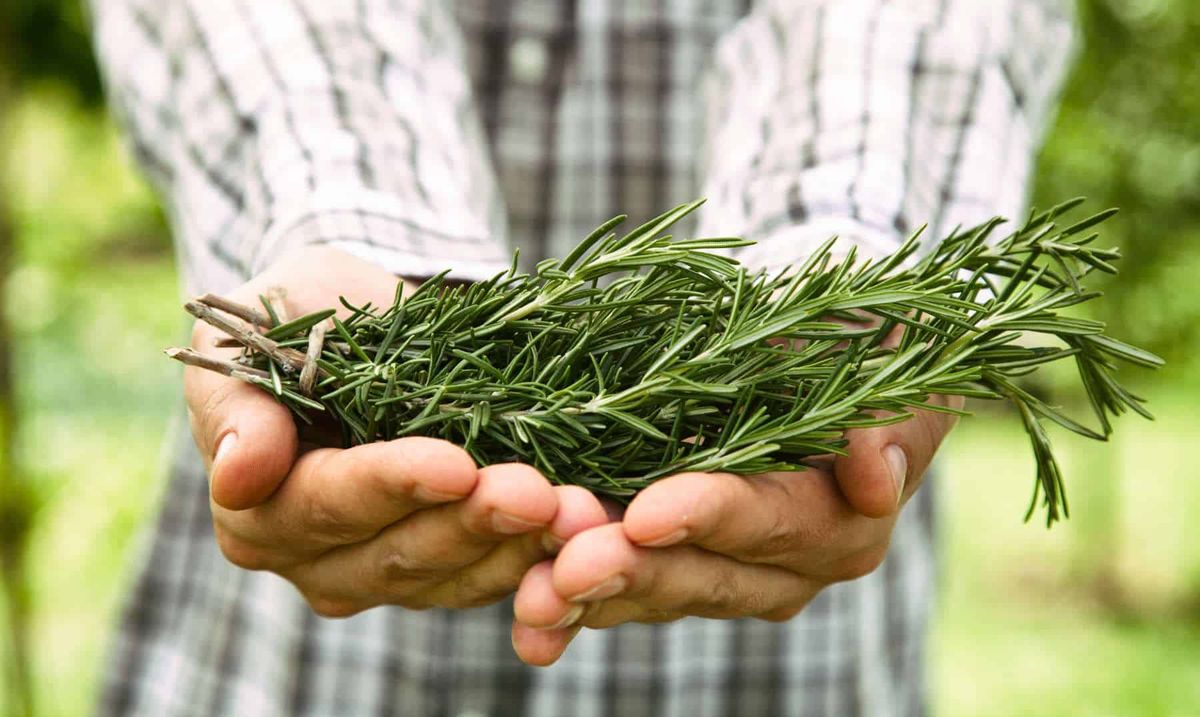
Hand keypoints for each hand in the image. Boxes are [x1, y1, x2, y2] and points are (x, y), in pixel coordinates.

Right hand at [185, 247, 608, 614]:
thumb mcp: (256, 328)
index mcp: (259, 509)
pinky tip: (590, 524)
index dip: (390, 486)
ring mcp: (385, 574)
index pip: (326, 503)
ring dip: (521, 546)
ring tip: (579, 510)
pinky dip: (544, 554)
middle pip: (397, 554)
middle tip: (539, 492)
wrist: (370, 326)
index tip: (454, 464)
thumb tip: (240, 472)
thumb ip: (238, 401)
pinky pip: (496, 576)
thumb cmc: (303, 316)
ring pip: (455, 576)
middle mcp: (316, 560)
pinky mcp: (447, 571)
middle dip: (472, 522)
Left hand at [510, 396, 960, 664]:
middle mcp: (781, 571)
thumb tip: (875, 478)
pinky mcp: (667, 567)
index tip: (647, 514)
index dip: (707, 518)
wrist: (810, 358)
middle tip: (565, 569)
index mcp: (837, 527)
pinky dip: (571, 600)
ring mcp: (718, 574)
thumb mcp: (882, 365)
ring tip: (531, 600)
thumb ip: (887, 426)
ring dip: (587, 598)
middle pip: (700, 576)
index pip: (767, 522)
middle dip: (631, 573)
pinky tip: (526, 611)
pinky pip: (618, 591)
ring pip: (650, 593)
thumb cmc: (851, 348)